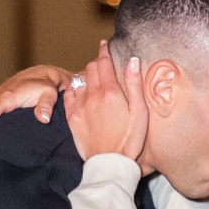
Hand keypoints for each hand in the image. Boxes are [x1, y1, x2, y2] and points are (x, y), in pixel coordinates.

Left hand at [62, 44, 148, 161]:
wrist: (110, 163)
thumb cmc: (130, 139)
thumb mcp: (140, 112)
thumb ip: (134, 84)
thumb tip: (132, 61)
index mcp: (110, 91)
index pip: (104, 62)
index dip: (104, 51)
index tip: (104, 44)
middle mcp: (92, 95)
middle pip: (91, 68)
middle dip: (97, 62)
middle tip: (103, 64)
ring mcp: (80, 106)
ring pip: (79, 80)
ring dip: (86, 75)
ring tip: (94, 78)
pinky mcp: (72, 117)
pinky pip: (68, 94)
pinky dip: (74, 88)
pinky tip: (80, 90)